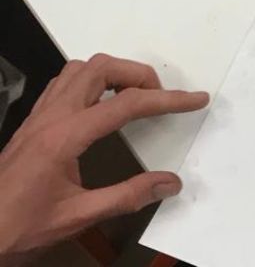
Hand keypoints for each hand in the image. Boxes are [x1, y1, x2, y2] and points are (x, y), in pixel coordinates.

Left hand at [0, 55, 207, 265]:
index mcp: (65, 136)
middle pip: (102, 68)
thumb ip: (126, 197)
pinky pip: (63, 82)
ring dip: (113, 73)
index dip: (168, 100)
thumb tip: (169, 183)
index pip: (126, 104)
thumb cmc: (19, 227)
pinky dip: (90, 81)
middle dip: (139, 75)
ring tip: (133, 96)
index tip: (195, 100)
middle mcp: (52, 115)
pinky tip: (99, 103)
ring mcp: (38, 115)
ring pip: (81, 68)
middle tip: (159, 99)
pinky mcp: (31, 121)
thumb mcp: (76, 218)